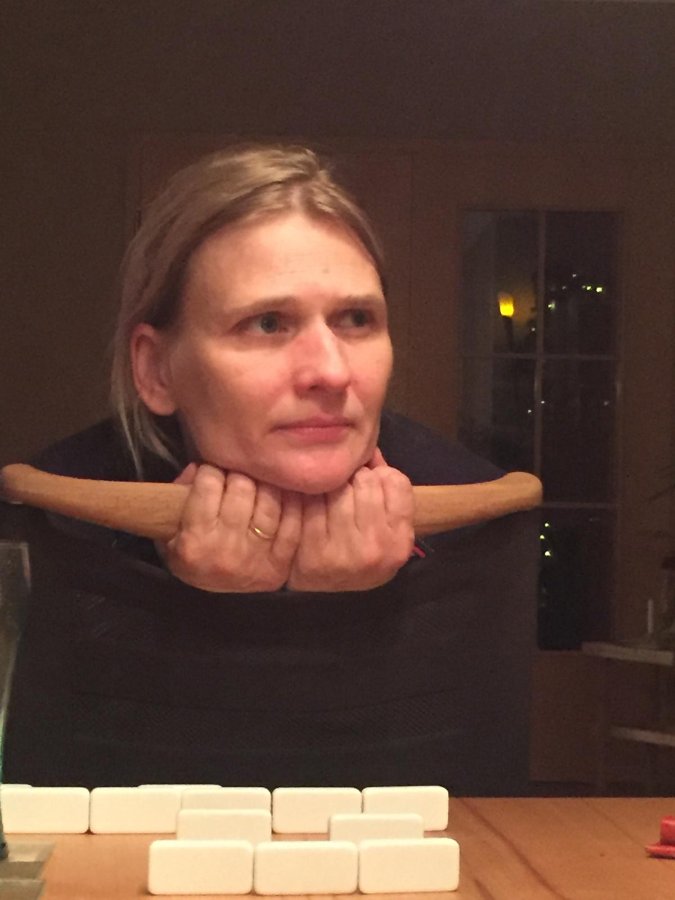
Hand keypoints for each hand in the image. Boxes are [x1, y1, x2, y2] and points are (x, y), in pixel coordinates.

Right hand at [158, 463, 300, 591]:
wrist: (217, 610)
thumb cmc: (191, 561)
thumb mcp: (168, 535)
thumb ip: (178, 497)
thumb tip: (198, 466)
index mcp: (195, 541)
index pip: (209, 483)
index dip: (210, 471)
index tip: (211, 474)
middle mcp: (226, 548)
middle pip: (241, 487)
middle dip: (237, 475)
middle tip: (236, 478)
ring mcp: (257, 556)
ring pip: (269, 499)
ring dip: (264, 485)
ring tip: (257, 486)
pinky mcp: (281, 562)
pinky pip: (292, 521)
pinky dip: (289, 503)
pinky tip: (282, 496)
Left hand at [287, 450, 414, 591]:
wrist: (323, 594)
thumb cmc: (359, 547)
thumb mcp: (388, 524)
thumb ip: (387, 484)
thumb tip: (369, 448)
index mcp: (400, 542)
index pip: (395, 481)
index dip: (382, 477)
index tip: (372, 489)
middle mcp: (375, 549)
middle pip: (366, 480)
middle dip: (355, 481)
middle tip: (347, 496)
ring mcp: (341, 552)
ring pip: (338, 486)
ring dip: (331, 486)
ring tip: (328, 502)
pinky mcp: (310, 550)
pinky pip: (310, 499)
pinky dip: (307, 495)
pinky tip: (308, 507)